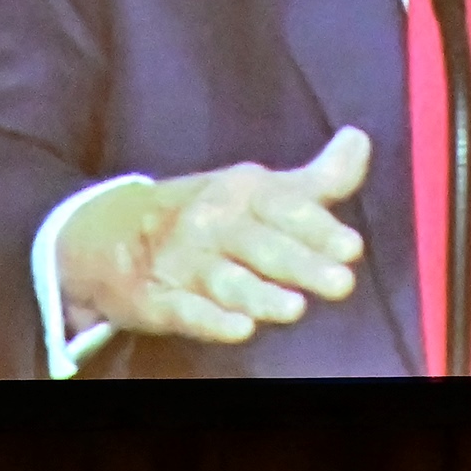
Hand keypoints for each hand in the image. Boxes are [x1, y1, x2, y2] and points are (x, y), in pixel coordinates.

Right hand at [61, 128, 370, 346]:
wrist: (109, 233)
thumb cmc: (209, 215)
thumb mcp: (260, 191)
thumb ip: (317, 180)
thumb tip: (360, 140)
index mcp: (243, 193)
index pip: (285, 207)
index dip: (319, 228)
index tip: (351, 247)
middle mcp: (214, 224)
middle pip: (262, 245)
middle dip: (301, 263)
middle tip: (341, 282)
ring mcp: (183, 262)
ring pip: (226, 280)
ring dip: (259, 294)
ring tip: (294, 309)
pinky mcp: (157, 299)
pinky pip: (184, 310)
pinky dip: (209, 320)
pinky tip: (238, 329)